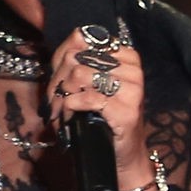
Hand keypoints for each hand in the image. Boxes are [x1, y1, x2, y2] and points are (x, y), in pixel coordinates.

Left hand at [45, 29, 149, 184]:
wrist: (122, 155)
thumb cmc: (102, 119)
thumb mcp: (87, 85)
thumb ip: (79, 59)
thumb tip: (76, 36)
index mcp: (126, 57)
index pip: (81, 41)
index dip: (62, 63)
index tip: (59, 82)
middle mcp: (133, 70)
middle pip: (77, 58)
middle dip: (59, 82)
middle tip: (57, 101)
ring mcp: (133, 90)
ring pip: (80, 74)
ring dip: (64, 95)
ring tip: (64, 109)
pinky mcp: (128, 111)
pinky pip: (89, 97)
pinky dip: (72, 106)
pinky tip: (71, 113)